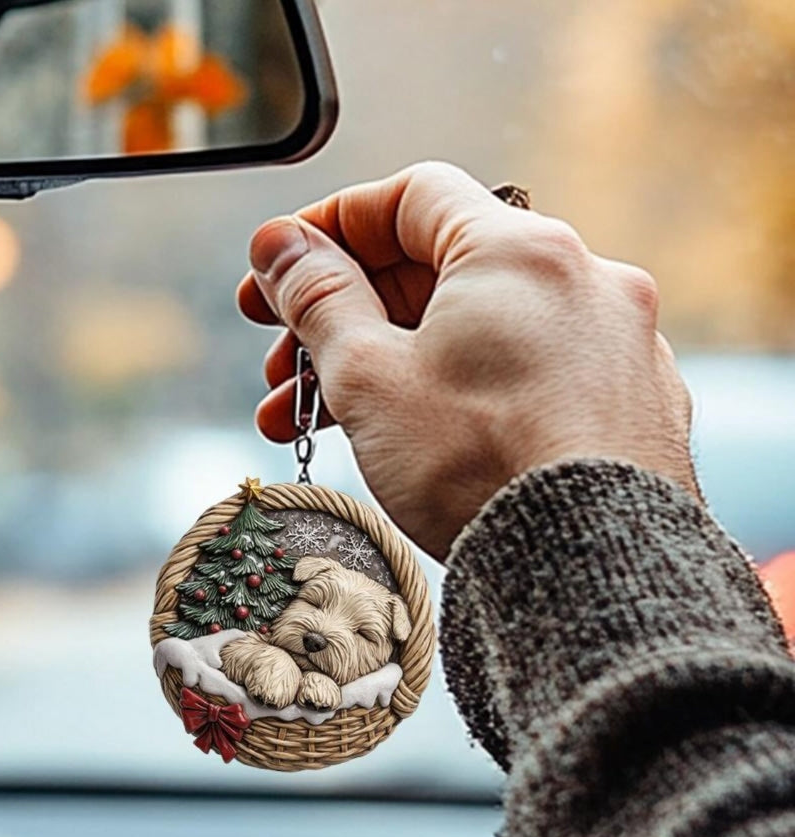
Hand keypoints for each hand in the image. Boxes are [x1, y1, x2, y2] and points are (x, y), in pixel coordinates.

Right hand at [237, 161, 695, 561]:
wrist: (589, 571)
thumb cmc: (478, 466)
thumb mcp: (370, 376)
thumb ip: (318, 297)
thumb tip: (278, 244)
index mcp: (519, 251)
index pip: (410, 198)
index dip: (332, 226)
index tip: (284, 269)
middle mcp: (582, 279)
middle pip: (439, 271)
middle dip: (347, 316)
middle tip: (285, 364)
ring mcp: (613, 343)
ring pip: (477, 331)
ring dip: (392, 365)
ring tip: (320, 421)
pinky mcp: (626, 402)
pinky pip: (524, 373)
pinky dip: (460, 390)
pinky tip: (411, 437)